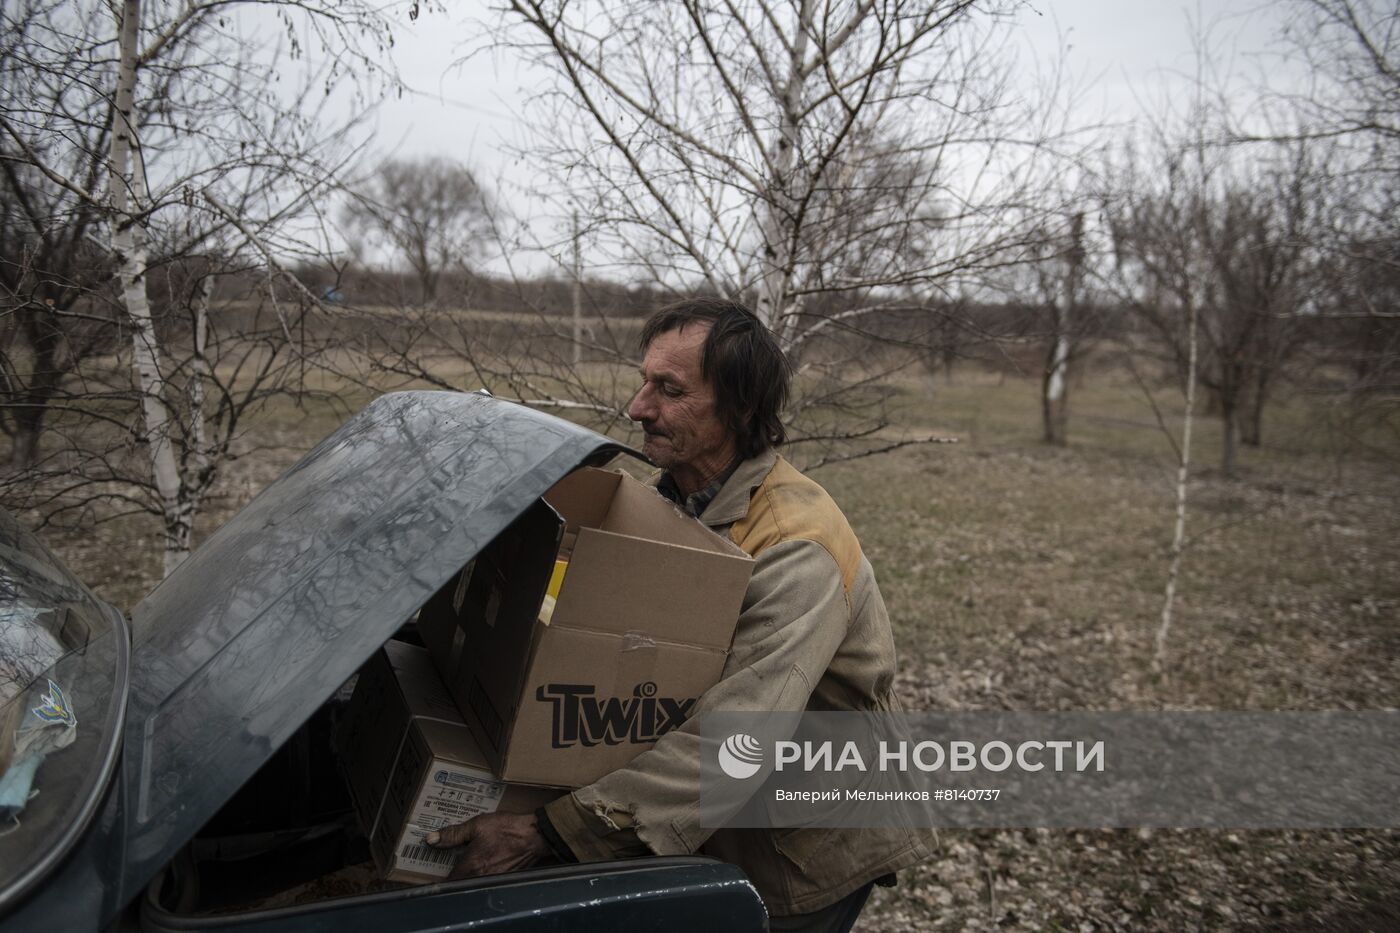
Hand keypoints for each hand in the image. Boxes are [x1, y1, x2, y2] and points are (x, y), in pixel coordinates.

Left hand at [425, 811, 550, 879]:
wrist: (534, 835)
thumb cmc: (507, 829)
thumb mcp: (477, 825)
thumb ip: (452, 834)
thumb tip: (430, 839)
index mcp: (470, 866)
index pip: (448, 883)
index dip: (438, 881)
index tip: (431, 875)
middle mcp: (480, 878)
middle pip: (459, 885)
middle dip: (451, 878)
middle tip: (446, 867)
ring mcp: (492, 880)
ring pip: (472, 884)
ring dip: (466, 877)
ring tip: (464, 865)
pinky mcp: (502, 879)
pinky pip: (485, 882)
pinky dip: (480, 876)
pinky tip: (482, 864)